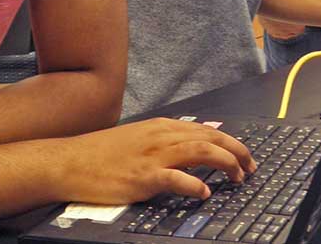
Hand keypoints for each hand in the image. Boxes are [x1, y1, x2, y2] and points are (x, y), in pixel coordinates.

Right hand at [52, 118, 255, 204]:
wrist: (69, 161)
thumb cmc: (101, 155)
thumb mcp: (138, 140)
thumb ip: (164, 144)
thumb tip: (191, 154)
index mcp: (162, 127)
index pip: (206, 130)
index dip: (231, 142)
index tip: (245, 157)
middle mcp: (162, 136)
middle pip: (211, 137)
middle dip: (237, 151)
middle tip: (251, 168)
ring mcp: (153, 156)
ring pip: (202, 152)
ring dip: (226, 164)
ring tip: (237, 178)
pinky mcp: (143, 177)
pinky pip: (176, 178)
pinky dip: (194, 185)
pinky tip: (204, 194)